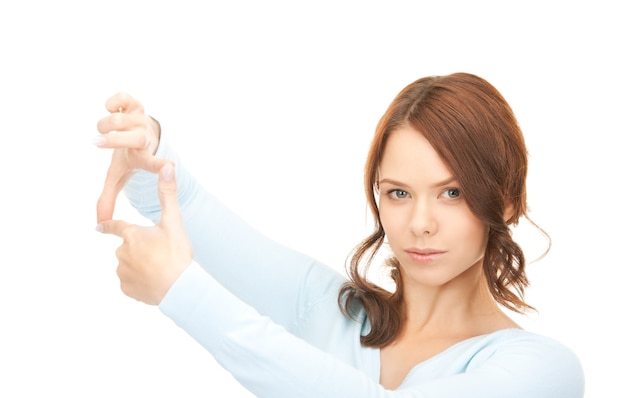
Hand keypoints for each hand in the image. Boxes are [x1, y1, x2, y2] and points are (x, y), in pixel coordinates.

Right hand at [95, 92, 168, 222]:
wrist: (140, 131)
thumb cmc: (128, 156)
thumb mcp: (118, 176)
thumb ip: (108, 198)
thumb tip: (99, 223)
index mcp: (142, 156)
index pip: (152, 163)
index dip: (158, 166)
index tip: (168, 166)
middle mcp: (143, 138)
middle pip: (136, 139)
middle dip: (115, 140)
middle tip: (97, 142)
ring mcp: (139, 120)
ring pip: (124, 119)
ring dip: (107, 124)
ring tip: (102, 130)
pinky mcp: (133, 104)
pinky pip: (125, 98)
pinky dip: (115, 101)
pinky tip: (109, 107)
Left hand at [98, 163, 192, 304]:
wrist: (180, 287)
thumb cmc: (176, 253)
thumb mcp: (174, 222)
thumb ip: (168, 194)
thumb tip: (168, 166)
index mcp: (131, 235)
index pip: (115, 226)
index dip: (108, 226)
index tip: (99, 226)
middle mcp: (122, 253)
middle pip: (129, 248)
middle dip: (141, 250)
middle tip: (161, 255)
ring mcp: (123, 272)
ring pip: (130, 266)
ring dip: (141, 267)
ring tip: (160, 270)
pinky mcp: (127, 289)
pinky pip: (132, 283)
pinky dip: (142, 282)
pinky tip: (155, 283)